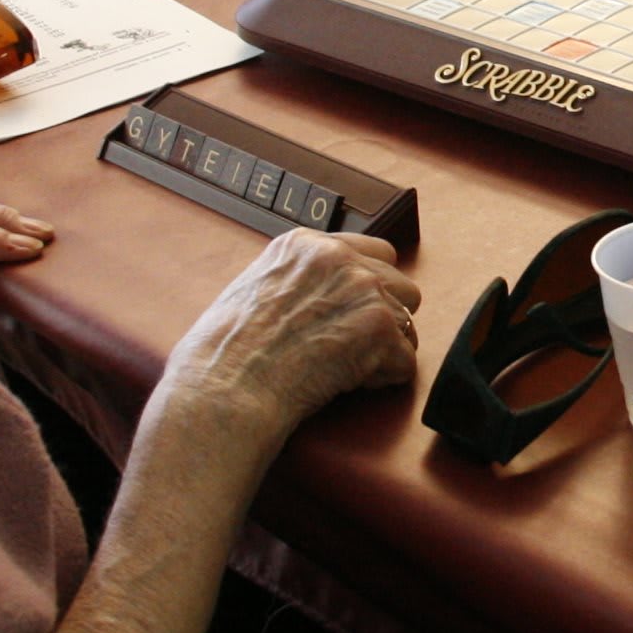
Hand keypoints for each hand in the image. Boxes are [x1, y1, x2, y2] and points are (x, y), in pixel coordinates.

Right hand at [158, 228, 421, 441]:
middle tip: (353, 348)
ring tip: (346, 371)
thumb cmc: (224, 353)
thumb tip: (318, 297)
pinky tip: (348, 386)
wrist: (226, 387)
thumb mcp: (253, 287)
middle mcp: (339, 258)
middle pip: (401, 286)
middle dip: (384, 319)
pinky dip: (384, 381)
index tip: (354, 316)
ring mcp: (362, 289)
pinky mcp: (378, 328)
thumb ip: (296, 280)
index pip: (376, 253)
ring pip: (407, 324)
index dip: (370, 290)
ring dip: (384, 352)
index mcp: (306, 244)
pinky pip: (405, 362)